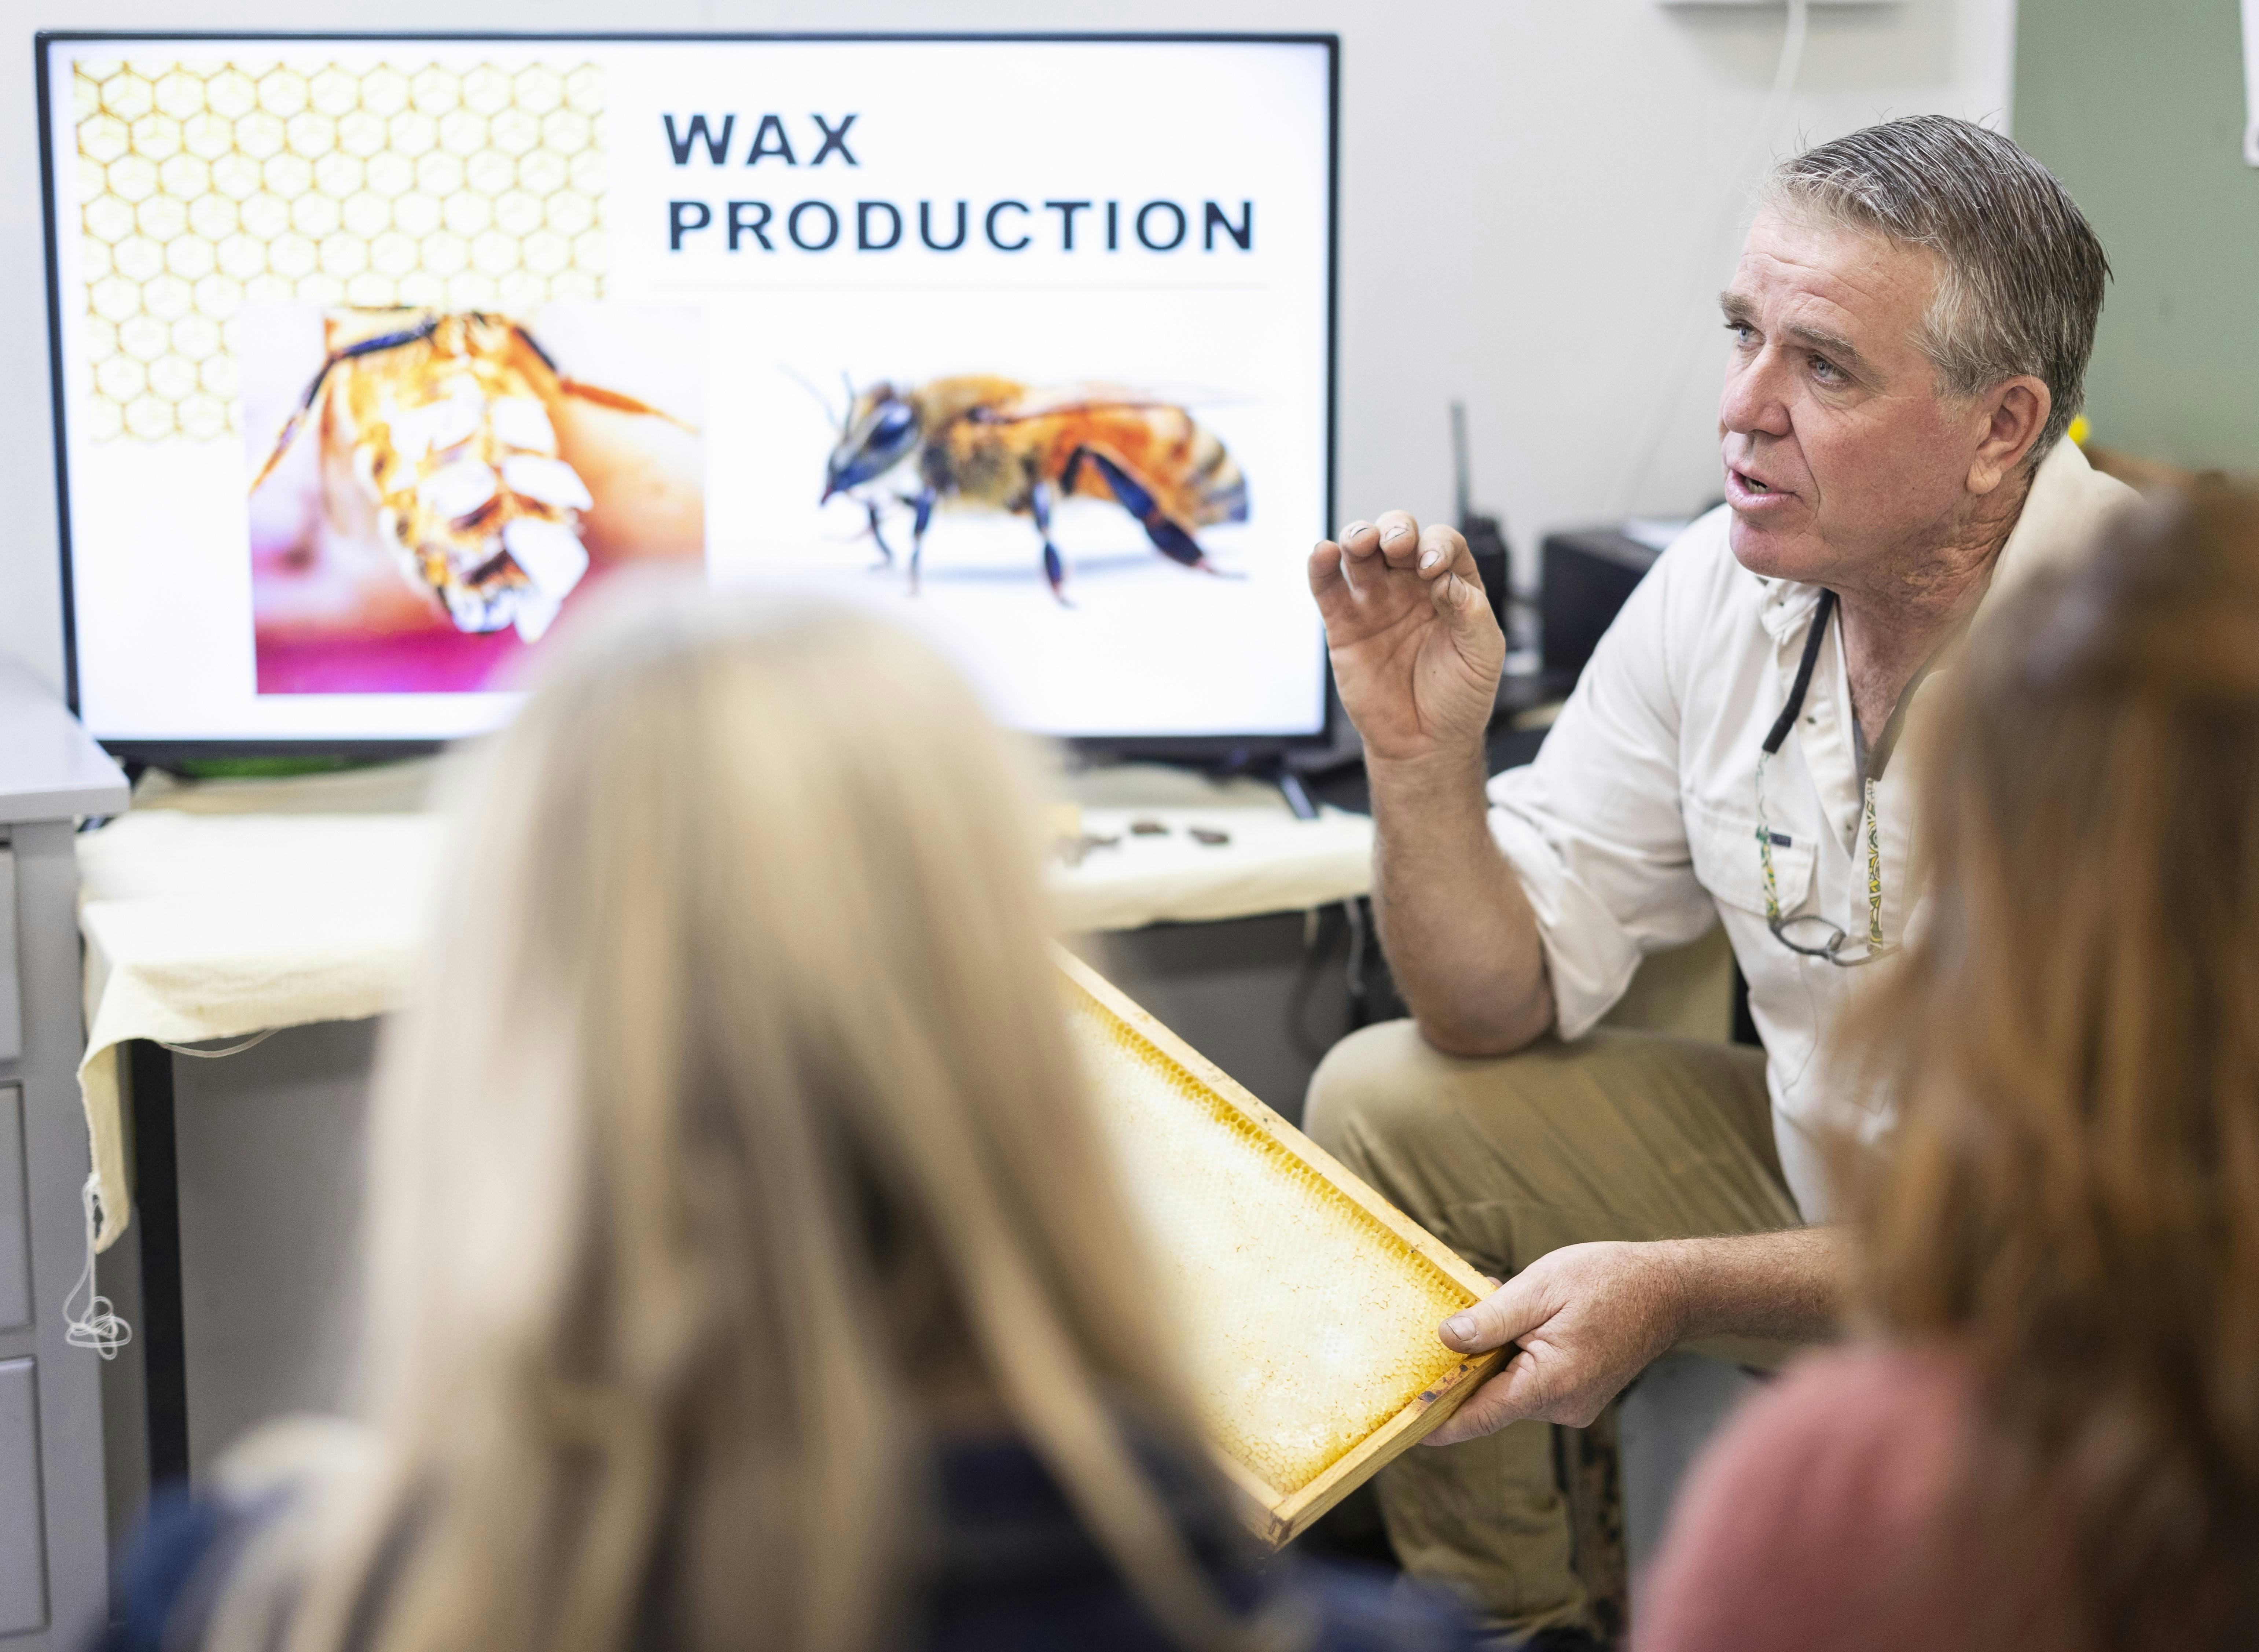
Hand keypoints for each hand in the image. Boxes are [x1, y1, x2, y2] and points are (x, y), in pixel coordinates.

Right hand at [1309, 512, 1504, 765]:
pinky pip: (1328, 587)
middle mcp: (1411, 587)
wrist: (1425, 742)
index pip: (1443, 545)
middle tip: (1397, 546)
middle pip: (1398, 535)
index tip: (1433, 569)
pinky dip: (1321, 566)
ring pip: (1360, 552)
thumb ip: (1470, 612)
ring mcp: (1375, 603)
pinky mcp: (1343, 624)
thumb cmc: (1459, 697)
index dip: (1437, 545)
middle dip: (1396, 529)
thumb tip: (1445, 579)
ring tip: (1360, 542)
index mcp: (1451, 587)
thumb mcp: (1483, 654)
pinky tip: (1324, 553)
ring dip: (1357, 535)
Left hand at [1425, 1242, 1687, 1442]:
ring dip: (1495, 1359)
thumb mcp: (1540, 1287)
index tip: (1404, 1425)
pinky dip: (1517, 1360)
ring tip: (1507, 1311)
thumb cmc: (1608, 1280)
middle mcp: (1563, 1407)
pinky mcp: (1578, 1396)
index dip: (1439, 1420)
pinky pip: (1532, 1384)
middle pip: (1491, 1401)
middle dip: (1467, 1371)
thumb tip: (1446, 1339)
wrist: (1669, 1290)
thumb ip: (1491, 1318)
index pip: (1480, 1416)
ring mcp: (1573, 1406)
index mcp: (1551, 1383)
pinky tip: (1526, 1325)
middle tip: (1446, 1331)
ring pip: (1511, 1391)